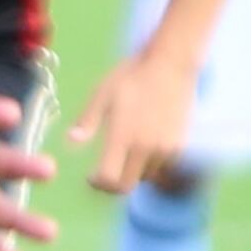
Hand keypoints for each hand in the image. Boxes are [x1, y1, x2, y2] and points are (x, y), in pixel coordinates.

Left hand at [68, 49, 195, 196]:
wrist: (171, 65)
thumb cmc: (131, 76)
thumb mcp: (103, 94)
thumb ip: (88, 120)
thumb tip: (71, 142)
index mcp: (123, 136)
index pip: (109, 178)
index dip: (97, 183)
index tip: (91, 176)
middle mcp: (145, 148)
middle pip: (126, 186)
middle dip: (112, 185)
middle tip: (104, 174)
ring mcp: (165, 149)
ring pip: (144, 178)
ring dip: (132, 173)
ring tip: (125, 155)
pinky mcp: (179, 146)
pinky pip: (161, 168)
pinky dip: (150, 166)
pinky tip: (143, 148)